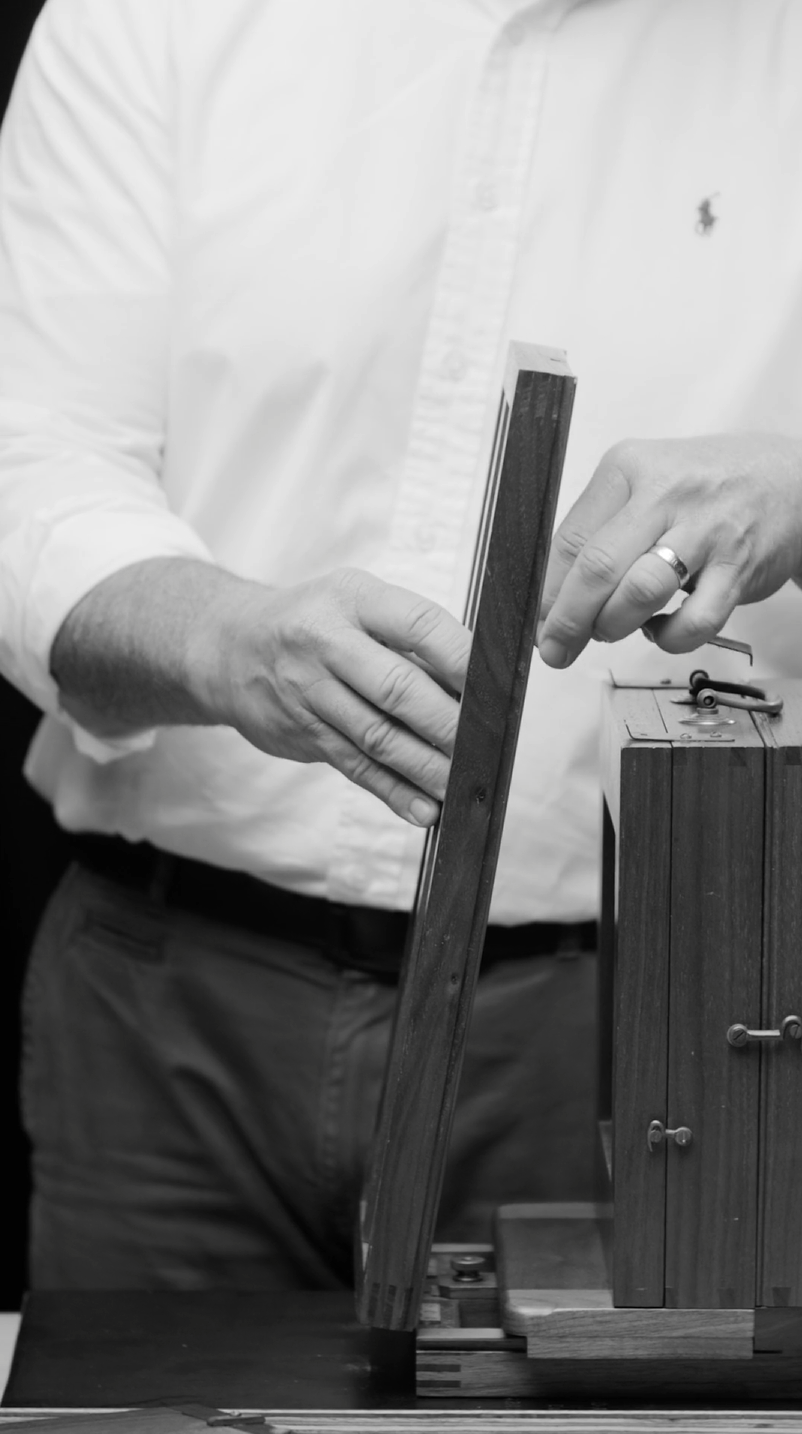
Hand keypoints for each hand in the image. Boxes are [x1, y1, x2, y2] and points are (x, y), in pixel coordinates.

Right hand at [198, 566, 470, 826]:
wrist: (229, 646)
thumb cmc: (316, 621)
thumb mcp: (354, 601)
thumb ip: (408, 637)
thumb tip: (478, 685)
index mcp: (352, 598)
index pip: (418, 624)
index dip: (461, 657)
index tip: (496, 687)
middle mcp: (326, 641)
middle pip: (397, 687)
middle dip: (447, 724)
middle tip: (486, 747)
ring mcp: (309, 689)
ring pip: (376, 735)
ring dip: (425, 767)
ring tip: (462, 786)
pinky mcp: (302, 731)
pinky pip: (353, 765)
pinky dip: (391, 791)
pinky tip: (422, 809)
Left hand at [537, 434, 801, 666]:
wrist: (788, 480)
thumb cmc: (704, 489)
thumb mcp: (645, 484)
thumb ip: (600, 530)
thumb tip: (552, 595)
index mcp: (629, 469)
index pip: (570, 538)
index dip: (548, 590)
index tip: (538, 621)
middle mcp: (666, 493)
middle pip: (598, 568)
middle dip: (569, 621)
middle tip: (557, 648)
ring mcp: (705, 530)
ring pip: (640, 593)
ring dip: (614, 626)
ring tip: (610, 630)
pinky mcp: (738, 567)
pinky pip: (694, 621)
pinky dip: (668, 638)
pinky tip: (661, 628)